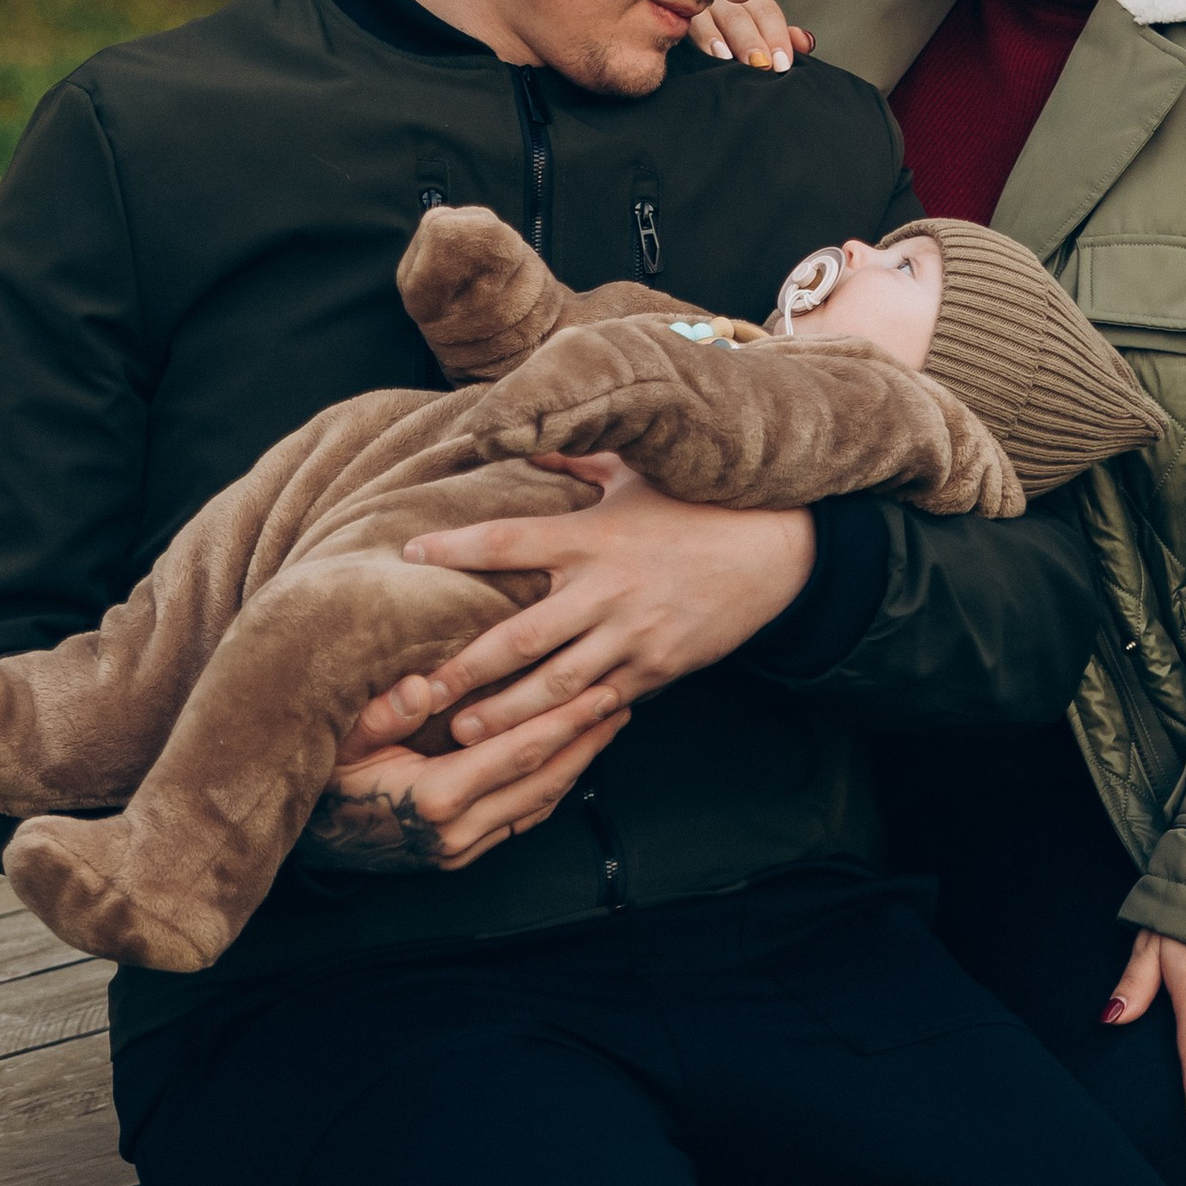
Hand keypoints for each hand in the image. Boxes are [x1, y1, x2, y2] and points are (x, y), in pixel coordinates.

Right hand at [299, 684, 628, 876]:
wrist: (307, 840)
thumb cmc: (324, 779)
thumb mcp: (342, 739)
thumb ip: (383, 713)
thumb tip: (425, 686)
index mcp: (436, 797)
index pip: (520, 752)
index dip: (566, 721)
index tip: (602, 691)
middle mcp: (457, 832)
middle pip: (543, 778)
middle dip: (585, 738)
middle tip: (622, 700)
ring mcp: (460, 850)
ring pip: (539, 803)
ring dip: (577, 762)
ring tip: (606, 724)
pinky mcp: (460, 856)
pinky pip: (521, 819)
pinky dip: (552, 786)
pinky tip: (569, 759)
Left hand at [346, 450, 817, 748]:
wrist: (776, 549)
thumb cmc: (698, 504)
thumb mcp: (636, 474)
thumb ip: (576, 465)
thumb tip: (526, 443)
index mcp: (594, 535)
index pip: (510, 541)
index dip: (456, 548)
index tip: (409, 553)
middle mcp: (608, 589)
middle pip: (523, 635)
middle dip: (467, 668)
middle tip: (420, 690)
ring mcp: (635, 635)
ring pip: (558, 684)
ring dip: (507, 712)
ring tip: (463, 732)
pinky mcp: (659, 669)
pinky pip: (604, 704)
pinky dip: (567, 723)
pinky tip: (534, 741)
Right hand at [683, 0, 816, 71]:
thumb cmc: (719, 15)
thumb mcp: (750, 17)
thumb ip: (779, 31)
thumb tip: (808, 42)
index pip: (766, 10)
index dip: (778, 36)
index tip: (784, 63)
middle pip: (737, 14)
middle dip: (750, 41)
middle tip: (762, 66)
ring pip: (705, 15)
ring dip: (717, 38)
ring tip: (726, 59)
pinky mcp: (661, 5)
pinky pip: (674, 17)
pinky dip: (682, 31)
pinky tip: (691, 46)